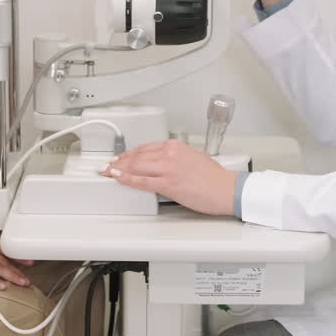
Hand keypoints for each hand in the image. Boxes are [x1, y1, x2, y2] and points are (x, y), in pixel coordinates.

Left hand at [99, 138, 237, 215]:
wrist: (227, 189)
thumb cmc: (214, 178)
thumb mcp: (193, 158)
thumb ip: (175, 158)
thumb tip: (161, 164)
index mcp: (176, 146)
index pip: (146, 147)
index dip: (129, 153)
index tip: (121, 158)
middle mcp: (170, 154)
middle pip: (137, 155)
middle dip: (120, 161)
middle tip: (108, 166)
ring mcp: (168, 168)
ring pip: (136, 166)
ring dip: (119, 169)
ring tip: (108, 172)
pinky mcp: (168, 184)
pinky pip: (142, 180)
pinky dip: (127, 178)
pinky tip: (119, 178)